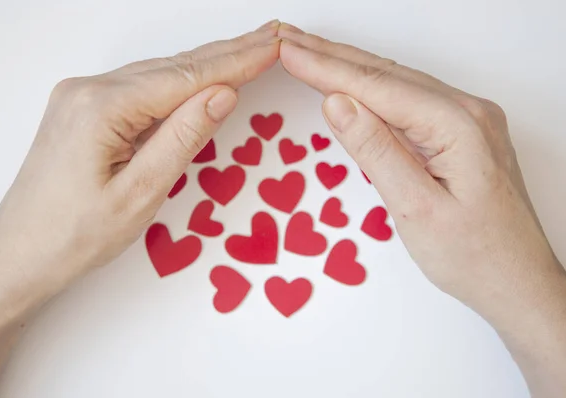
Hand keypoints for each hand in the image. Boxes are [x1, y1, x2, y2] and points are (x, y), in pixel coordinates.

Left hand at [0, 21, 279, 323]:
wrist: (20, 255)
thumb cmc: (75, 235)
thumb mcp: (140, 193)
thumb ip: (183, 138)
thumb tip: (223, 94)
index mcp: (102, 107)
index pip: (186, 77)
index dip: (235, 62)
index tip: (273, 47)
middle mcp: (88, 90)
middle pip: (173, 67)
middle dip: (226, 54)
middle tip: (270, 39)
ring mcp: (83, 97)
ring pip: (158, 75)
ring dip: (205, 66)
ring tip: (246, 52)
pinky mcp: (84, 110)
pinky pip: (141, 88)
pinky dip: (177, 83)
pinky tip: (200, 79)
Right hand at [278, 23, 565, 396]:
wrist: (518, 282)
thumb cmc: (474, 256)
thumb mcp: (417, 209)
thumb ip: (376, 152)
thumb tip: (337, 103)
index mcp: (458, 125)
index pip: (376, 86)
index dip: (326, 67)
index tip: (287, 51)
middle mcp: (467, 111)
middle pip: (386, 74)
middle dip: (332, 56)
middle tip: (289, 42)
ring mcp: (467, 120)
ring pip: (396, 83)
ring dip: (350, 68)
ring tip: (309, 54)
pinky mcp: (461, 134)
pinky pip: (408, 100)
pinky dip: (372, 89)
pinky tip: (351, 84)